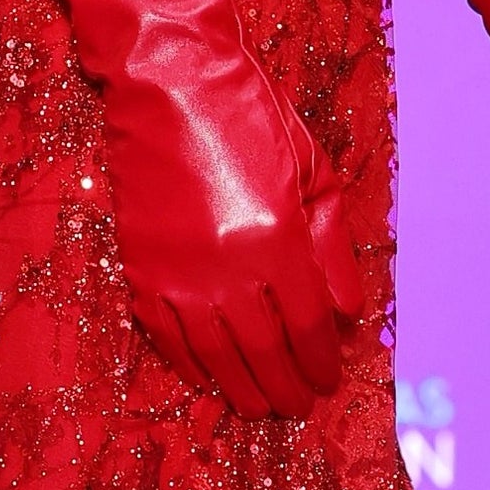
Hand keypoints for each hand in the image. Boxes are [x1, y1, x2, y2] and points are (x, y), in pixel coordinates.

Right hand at [97, 54, 360, 421]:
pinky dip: (187, 363)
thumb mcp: (312, 172)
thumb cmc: (251, 115)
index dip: (321, 361)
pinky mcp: (141, 267)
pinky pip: (165, 334)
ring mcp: (179, 273)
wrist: (168, 82)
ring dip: (240, 388)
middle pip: (264, 351)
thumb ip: (332, 247)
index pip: (307, 326)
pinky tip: (204, 378)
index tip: (328, 382)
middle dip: (285, 387)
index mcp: (279, 241)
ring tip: (257, 407)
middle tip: (296, 408)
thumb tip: (348, 313)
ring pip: (215, 355)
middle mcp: (229, 268)